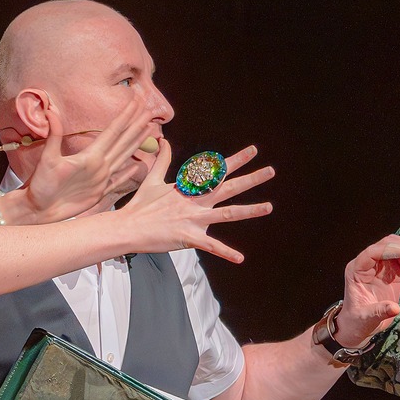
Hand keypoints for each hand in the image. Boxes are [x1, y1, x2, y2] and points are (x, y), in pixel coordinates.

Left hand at [11, 99, 154, 223]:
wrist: (38, 208)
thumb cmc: (41, 185)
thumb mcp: (48, 159)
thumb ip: (54, 135)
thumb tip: (50, 109)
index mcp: (90, 155)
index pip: (112, 132)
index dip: (125, 117)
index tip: (136, 102)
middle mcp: (98, 164)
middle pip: (122, 141)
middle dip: (136, 126)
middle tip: (150, 112)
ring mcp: (100, 178)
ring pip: (123, 156)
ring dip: (136, 143)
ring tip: (149, 131)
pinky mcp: (99, 193)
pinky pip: (118, 180)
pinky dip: (129, 173)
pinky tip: (137, 165)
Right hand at [114, 137, 274, 262]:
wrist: (128, 227)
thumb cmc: (140, 205)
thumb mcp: (153, 179)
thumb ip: (163, 160)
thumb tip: (164, 140)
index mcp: (189, 188)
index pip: (217, 171)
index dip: (236, 160)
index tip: (253, 151)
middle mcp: (196, 201)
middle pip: (229, 188)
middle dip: (251, 179)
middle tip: (271, 171)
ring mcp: (194, 219)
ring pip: (227, 214)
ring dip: (250, 211)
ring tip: (270, 207)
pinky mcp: (188, 237)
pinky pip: (211, 247)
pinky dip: (225, 252)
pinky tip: (240, 258)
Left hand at [334, 235, 399, 346]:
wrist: (360, 325)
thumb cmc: (358, 321)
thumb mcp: (366, 319)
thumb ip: (379, 312)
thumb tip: (394, 308)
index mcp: (357, 270)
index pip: (372, 251)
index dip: (390, 249)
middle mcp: (368, 264)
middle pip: (387, 243)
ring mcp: (380, 266)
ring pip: (397, 246)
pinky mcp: (391, 271)